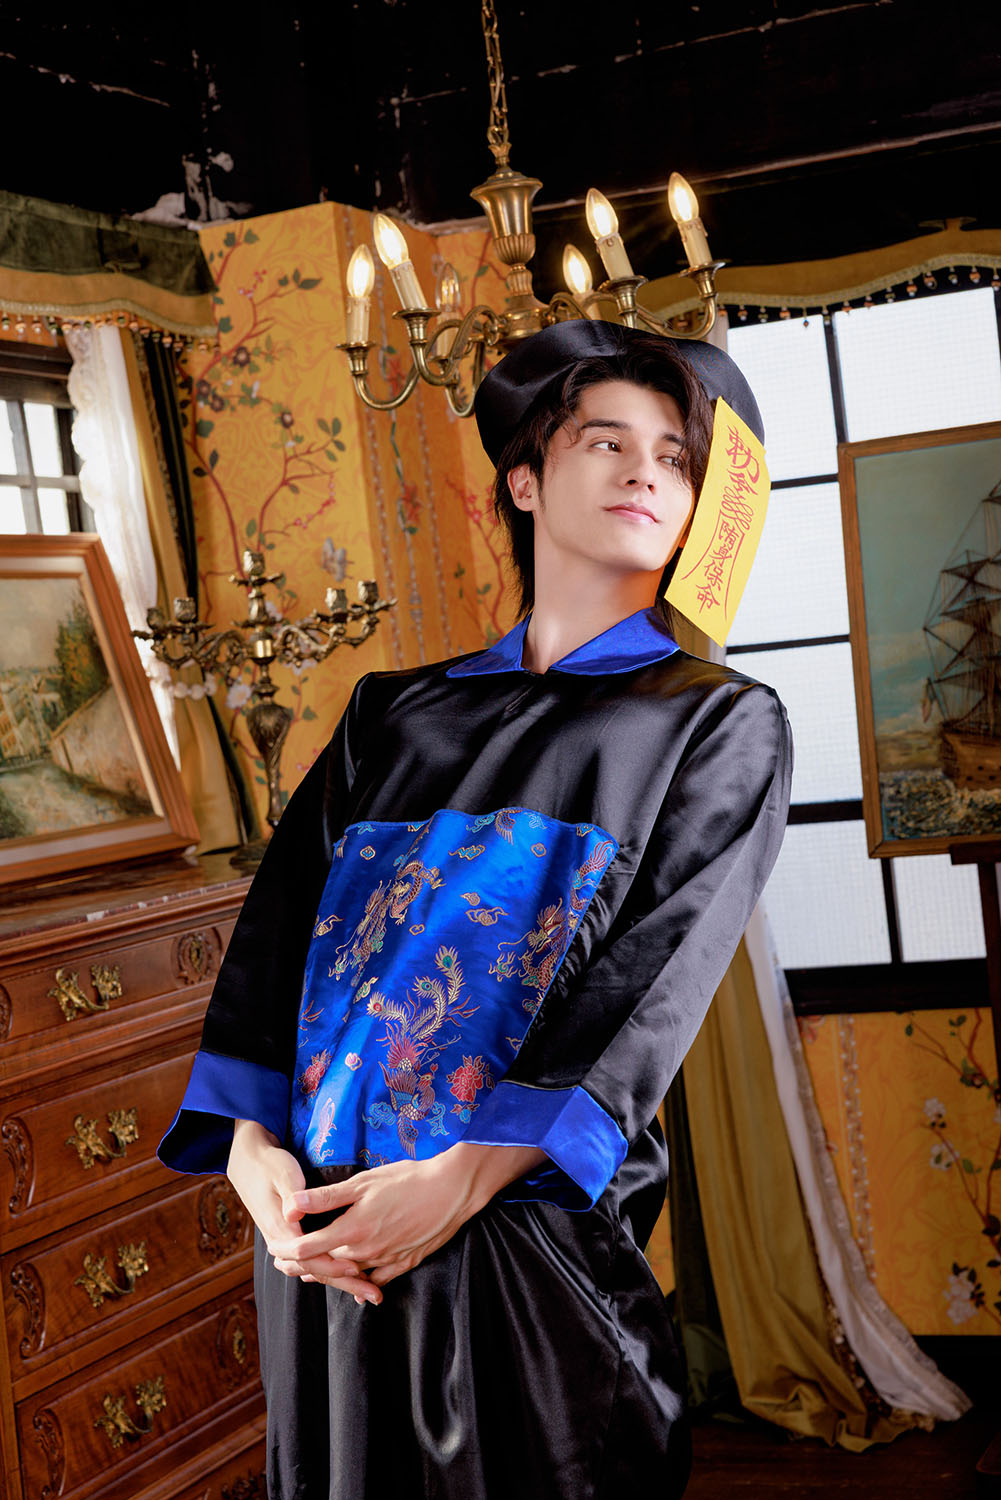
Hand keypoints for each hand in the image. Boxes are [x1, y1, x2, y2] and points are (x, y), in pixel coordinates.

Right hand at [226, 1119, 380, 1303]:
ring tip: (368, 1290)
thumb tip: (298, 1212)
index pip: (308, 1256)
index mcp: (280, 1228)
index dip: (332, 1264)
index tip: (357, 1268)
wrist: (249, 1164)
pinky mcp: (290, 1239)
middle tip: (373, 1293)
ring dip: (340, 1280)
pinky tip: (348, 1276)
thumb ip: (294, 1196)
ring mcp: (284, 1243)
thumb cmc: (270, 1166)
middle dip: (344, 1282)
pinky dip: (330, 1271)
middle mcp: (281, 1241)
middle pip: (314, 1269)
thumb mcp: (284, 1174)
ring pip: (313, 1269)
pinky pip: (311, 1262)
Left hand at [267, 1142, 545, 1289]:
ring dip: (329, 1272)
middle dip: (304, 1264)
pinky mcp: (404, 1263)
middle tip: (285, 1261)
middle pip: (326, 1266)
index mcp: (352, 1231)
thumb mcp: (363, 1183)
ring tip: (310, 1269)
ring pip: (349, 1274)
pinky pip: (375, 1280)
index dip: (286, 1251)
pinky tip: (354, 1278)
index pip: (308, 1249)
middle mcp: (366, 1253)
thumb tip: (290, 1206)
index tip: (273, 1250)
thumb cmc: (407, 1180)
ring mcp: (386, 1261)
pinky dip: (360, 1280)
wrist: (452, 1191)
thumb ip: (325, 1197)